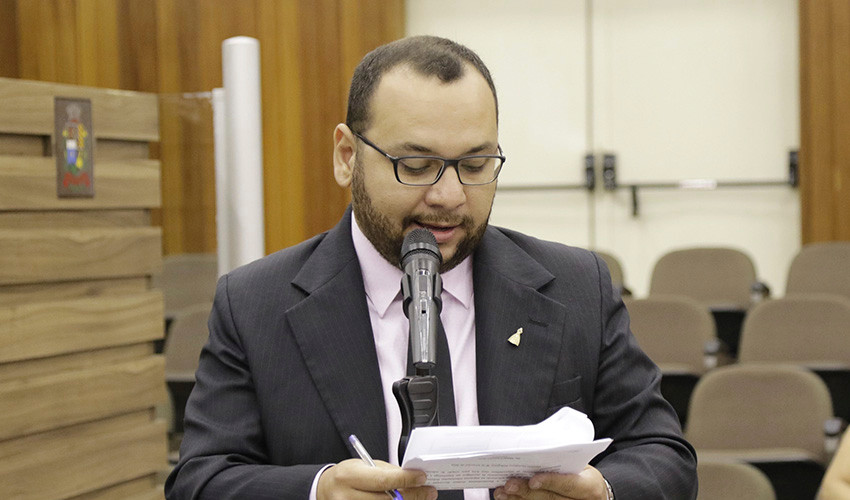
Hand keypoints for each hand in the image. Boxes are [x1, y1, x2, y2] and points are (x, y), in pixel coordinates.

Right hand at [317, 458, 437, 499]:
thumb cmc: (347, 477)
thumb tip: (411, 477)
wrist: (326, 491)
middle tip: (429, 492)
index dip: (406, 479)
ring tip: (421, 497)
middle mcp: (348, 497)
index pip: (383, 480)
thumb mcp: (362, 467)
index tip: (421, 477)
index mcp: (350, 477)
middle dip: (413, 496)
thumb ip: (386, 472)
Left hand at [493, 466, 608, 499]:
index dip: (550, 482)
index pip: (569, 484)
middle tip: (508, 484)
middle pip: (551, 498)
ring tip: (502, 492)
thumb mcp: (581, 465)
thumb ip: (563, 461)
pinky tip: (508, 498)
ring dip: (519, 499)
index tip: (533, 480)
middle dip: (527, 492)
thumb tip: (535, 450)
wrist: (593, 493)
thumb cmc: (583, 473)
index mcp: (589, 487)